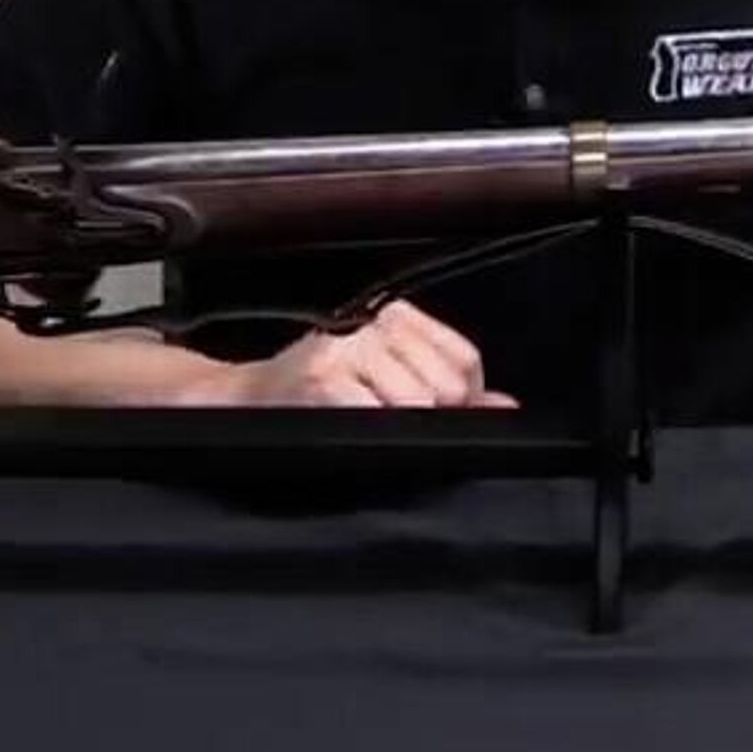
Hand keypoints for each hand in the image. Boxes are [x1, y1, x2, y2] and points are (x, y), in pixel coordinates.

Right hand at [167, 299, 517, 408]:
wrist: (246, 401)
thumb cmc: (320, 395)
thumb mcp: (388, 380)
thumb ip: (450, 391)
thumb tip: (506, 407)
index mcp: (396, 317)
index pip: (463, 358)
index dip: (466, 399)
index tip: (445, 416)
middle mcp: (374, 325)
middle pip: (446, 385)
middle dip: (434, 419)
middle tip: (399, 427)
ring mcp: (347, 349)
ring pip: (417, 404)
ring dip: (400, 431)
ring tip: (370, 428)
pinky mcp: (321, 378)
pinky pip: (375, 416)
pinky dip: (371, 433)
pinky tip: (352, 431)